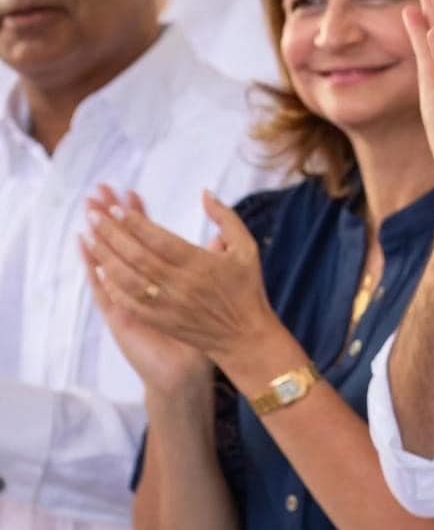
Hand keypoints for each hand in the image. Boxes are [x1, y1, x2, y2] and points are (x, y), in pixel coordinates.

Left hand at [83, 187, 282, 369]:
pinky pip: (128, 302)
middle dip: (112, 234)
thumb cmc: (246, 288)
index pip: (160, 240)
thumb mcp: (246, 248)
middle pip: (138, 256)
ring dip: (106, 257)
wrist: (243, 336)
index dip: (136, 223)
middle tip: (94, 215)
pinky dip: (112, 286)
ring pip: (127, 279)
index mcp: (201, 265)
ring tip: (90, 237)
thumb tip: (205, 193)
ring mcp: (167, 305)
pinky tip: (100, 270)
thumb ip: (226, 218)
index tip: (116, 209)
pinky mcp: (159, 321)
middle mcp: (180, 285)